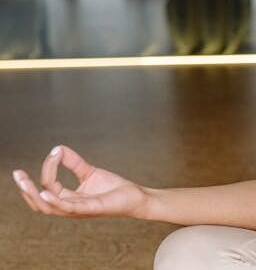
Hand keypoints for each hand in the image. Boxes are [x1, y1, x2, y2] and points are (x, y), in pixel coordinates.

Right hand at [12, 145, 147, 218]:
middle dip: (26, 189)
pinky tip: (46, 192)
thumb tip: (58, 148)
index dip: (48, 169)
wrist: (136, 196)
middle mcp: (69, 207)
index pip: (48, 187)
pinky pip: (68, 207)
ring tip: (23, 181)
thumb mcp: (89, 172)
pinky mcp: (90, 209)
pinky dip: (55, 201)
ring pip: (48, 207)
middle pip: (40, 203)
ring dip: (33, 195)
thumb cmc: (113, 188)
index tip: (55, 151)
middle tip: (16, 174)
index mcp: (68, 199)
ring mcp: (79, 210)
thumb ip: (73, 162)